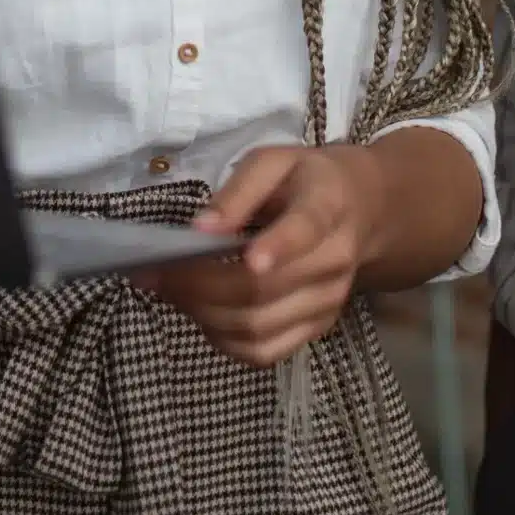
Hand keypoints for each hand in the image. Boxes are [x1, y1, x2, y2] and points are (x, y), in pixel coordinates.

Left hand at [141, 146, 386, 367]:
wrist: (358, 210)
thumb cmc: (303, 181)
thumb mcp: (273, 162)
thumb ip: (239, 190)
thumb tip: (200, 229)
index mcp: (326, 207)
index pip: (305, 230)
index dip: (278, 247)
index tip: (248, 259)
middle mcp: (334, 261)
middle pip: (264, 290)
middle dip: (200, 286)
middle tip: (156, 273)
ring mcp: (327, 302)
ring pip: (258, 328)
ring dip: (203, 314)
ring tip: (170, 290)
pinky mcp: (316, 329)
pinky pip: (264, 352)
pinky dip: (223, 340)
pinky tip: (202, 313)